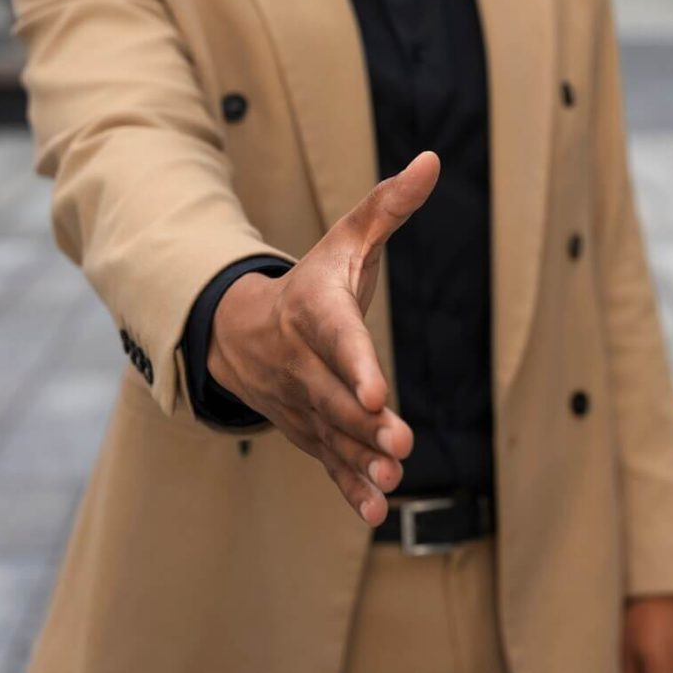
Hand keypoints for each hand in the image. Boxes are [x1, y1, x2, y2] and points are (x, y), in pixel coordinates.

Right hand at [209, 151, 440, 525]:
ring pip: (332, 436)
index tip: (377, 392)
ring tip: (394, 482)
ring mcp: (302, 402)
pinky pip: (325, 462)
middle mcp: (304, 362)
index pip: (338, 339)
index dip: (357, 365)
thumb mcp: (347, 239)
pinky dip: (348, 488)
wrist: (241, 332)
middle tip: (401, 445)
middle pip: (336, 397)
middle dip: (366, 425)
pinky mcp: (307, 431)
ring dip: (361, 462)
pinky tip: (375, 512)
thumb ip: (389, 205)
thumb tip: (431, 159)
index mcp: (315, 312)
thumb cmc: (312, 281)